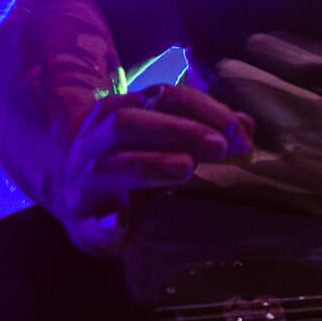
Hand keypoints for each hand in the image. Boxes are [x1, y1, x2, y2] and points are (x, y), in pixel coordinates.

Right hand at [47, 81, 251, 254]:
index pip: (162, 96)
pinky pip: (92, 222)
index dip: (203, 109)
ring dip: (150, 163)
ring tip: (186, 167)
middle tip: (221, 147)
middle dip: (180, 131)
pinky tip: (120, 224)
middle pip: (131, 123)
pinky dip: (105, 223)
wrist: (75, 201)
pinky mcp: (82, 222)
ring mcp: (85, 180)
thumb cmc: (132, 165)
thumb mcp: (164, 141)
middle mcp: (96, 140)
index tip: (238, 130)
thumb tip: (246, 125)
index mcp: (119, 111)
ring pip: (113, 165)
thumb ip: (203, 129)